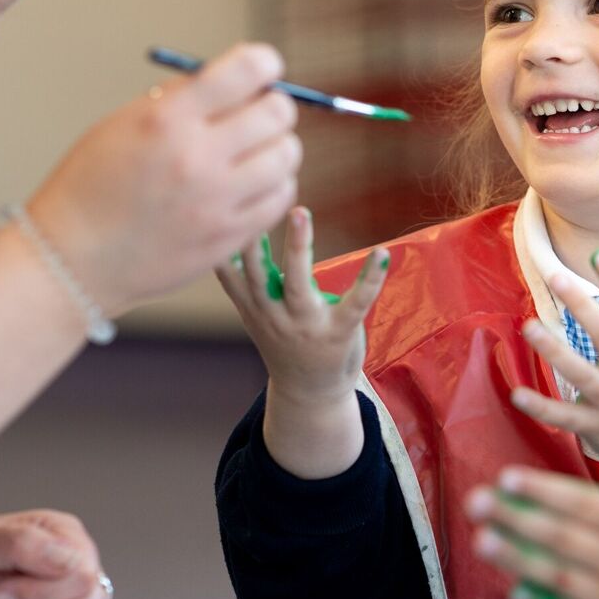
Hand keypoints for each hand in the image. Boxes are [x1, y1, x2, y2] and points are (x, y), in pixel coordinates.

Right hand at [26, 43, 301, 314]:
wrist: (74, 259)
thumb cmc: (93, 185)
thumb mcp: (123, 124)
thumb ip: (181, 100)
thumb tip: (237, 81)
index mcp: (166, 119)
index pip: (247, 70)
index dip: (264, 63)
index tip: (262, 69)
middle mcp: (196, 157)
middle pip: (278, 112)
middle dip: (273, 106)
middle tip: (258, 114)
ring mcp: (216, 201)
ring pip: (287, 155)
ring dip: (277, 146)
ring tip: (253, 152)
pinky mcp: (228, 236)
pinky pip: (281, 197)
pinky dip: (274, 184)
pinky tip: (252, 184)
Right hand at [215, 205, 387, 407]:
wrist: (309, 395)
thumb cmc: (285, 343)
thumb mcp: (256, 314)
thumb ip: (244, 281)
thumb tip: (231, 233)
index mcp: (253, 306)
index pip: (229, 272)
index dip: (223, 242)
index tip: (217, 209)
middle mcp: (273, 314)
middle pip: (257, 272)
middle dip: (254, 239)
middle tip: (256, 203)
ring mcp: (305, 325)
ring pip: (297, 283)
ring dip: (297, 246)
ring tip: (299, 211)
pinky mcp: (338, 332)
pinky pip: (356, 303)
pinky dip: (370, 278)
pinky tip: (382, 253)